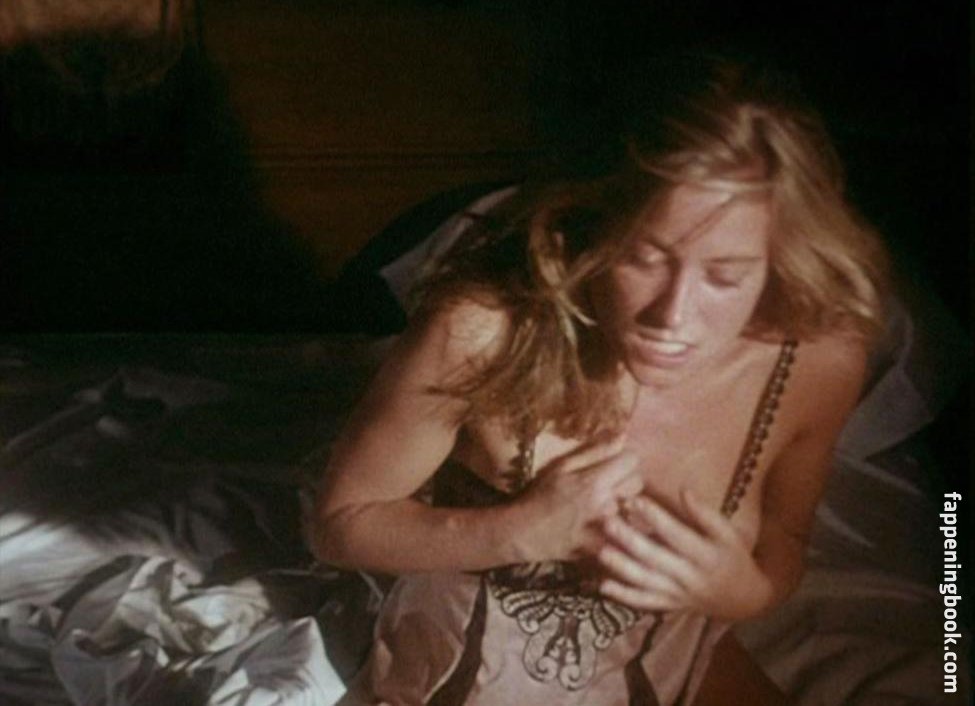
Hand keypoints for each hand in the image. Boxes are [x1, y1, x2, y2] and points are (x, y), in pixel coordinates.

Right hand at [508, 438, 643, 563]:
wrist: (523, 533)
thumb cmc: (539, 495)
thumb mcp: (561, 467)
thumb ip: (594, 452)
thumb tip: (622, 436)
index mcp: (594, 481)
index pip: (632, 460)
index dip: (624, 459)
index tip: (615, 464)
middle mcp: (605, 504)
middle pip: (637, 483)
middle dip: (626, 480)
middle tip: (610, 485)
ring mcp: (606, 528)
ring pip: (633, 506)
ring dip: (624, 504)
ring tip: (605, 507)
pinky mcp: (605, 546)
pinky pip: (627, 531)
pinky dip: (621, 527)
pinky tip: (607, 526)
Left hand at [596, 489, 772, 619]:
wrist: (743, 598)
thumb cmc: (733, 557)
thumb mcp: (728, 533)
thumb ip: (705, 514)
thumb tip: (683, 490)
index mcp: (705, 555)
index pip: (676, 534)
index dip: (655, 517)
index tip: (634, 501)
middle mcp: (689, 577)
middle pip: (654, 558)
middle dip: (629, 540)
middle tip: (608, 522)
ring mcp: (677, 594)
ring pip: (645, 582)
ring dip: (622, 568)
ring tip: (601, 552)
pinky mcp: (669, 606)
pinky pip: (644, 603)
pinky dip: (624, 596)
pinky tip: (603, 586)